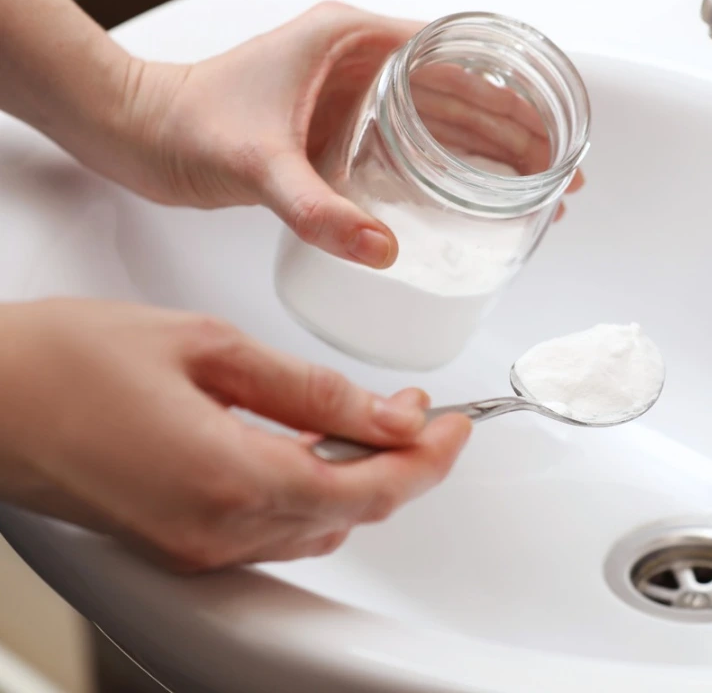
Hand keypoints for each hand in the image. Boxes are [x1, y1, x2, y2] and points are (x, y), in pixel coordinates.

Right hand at [0, 298, 470, 570]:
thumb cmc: (71, 360)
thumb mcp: (211, 349)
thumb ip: (311, 389)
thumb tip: (390, 415)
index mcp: (233, 479)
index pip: (371, 491)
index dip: (429, 460)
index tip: (457, 423)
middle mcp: (218, 531)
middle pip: (351, 514)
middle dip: (402, 464)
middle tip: (421, 411)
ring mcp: (194, 546)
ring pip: (315, 527)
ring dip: (358, 479)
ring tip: (374, 420)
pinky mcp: (174, 543)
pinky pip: (271, 530)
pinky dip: (311, 492)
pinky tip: (313, 447)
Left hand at [114, 2, 582, 267]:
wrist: (133, 131)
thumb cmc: (183, 123)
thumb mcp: (256, 163)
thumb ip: (316, 208)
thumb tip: (381, 249)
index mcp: (353, 39)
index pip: (458, 58)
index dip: (513, 95)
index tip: (549, 132)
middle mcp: (361, 61)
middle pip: (463, 92)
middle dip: (516, 130)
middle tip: (559, 172)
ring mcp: (351, 95)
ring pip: (443, 119)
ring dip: (491, 150)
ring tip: (536, 186)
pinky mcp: (337, 129)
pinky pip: (412, 145)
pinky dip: (449, 166)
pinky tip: (474, 197)